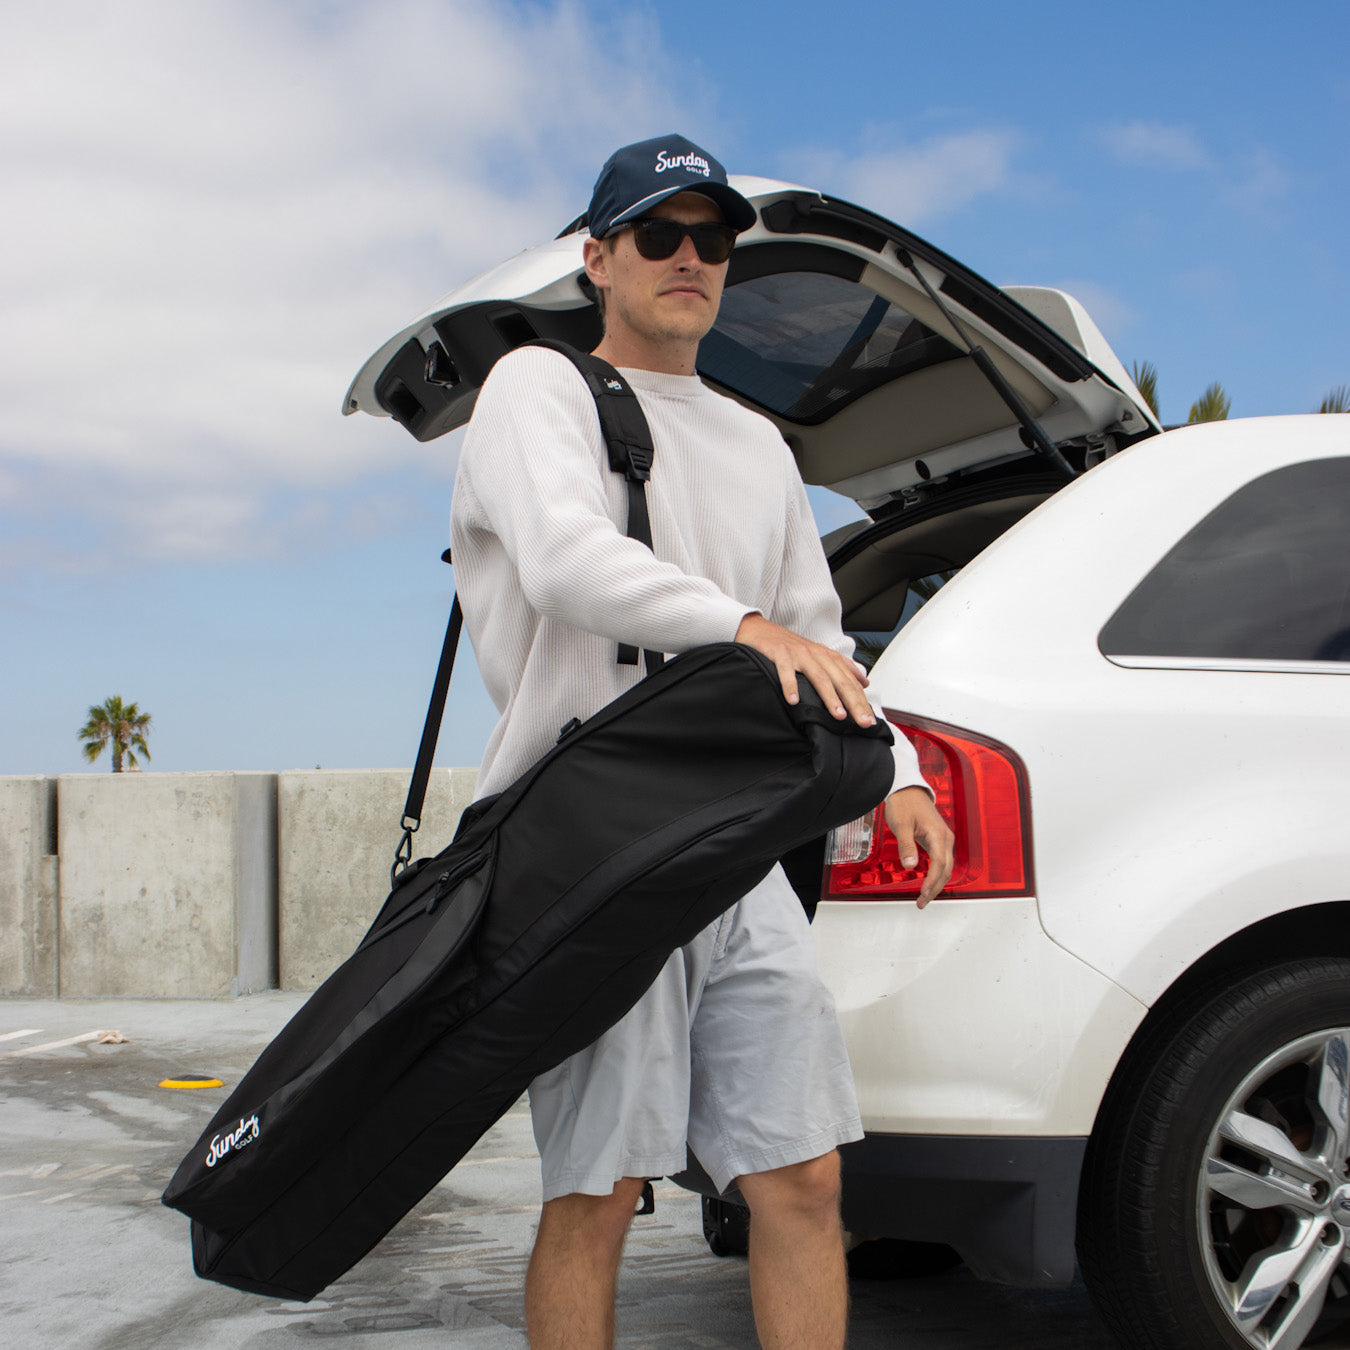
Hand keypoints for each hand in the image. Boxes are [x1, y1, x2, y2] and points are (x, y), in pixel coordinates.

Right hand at [734, 613, 874, 727]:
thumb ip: (842, 668)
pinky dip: (790, 685)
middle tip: (863, 721)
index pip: (849, 681)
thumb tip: (864, 682)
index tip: (870, 720)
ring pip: (818, 676)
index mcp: (827, 656)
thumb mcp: (818, 654)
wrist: (759, 628)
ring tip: (838, 715)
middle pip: (839, 680)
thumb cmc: (789, 645)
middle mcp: (816, 654)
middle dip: (853, 702)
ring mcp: (798, 653)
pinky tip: (793, 701)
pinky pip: (785, 670)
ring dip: (830, 696)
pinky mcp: (778, 653)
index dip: (861, 701)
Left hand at [884, 786, 954, 908]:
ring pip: (945, 867)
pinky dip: (936, 874)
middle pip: (945, 869)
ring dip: (936, 883)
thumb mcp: (901, 824)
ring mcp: (943, 839)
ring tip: (924, 897)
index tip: (923, 894)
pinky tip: (927, 883)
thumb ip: (906, 846)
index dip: (932, 882)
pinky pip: (941, 861)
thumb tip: (911, 866)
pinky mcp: (938, 839)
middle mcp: (945, 838)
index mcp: (938, 834)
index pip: (939, 864)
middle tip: (922, 902)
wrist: (907, 788)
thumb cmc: (904, 802)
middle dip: (935, 888)